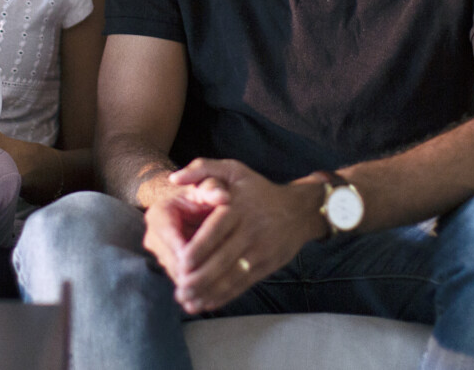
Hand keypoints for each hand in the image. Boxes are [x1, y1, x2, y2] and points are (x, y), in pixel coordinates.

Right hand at [142, 179, 227, 285]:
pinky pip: (181, 278)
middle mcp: (154, 235)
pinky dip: (195, 286)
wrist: (197, 204)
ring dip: (192, 281)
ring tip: (213, 289)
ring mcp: (160, 252)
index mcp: (159, 213)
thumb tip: (222, 196)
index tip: (202, 258)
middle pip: (170, 258)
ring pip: (175, 272)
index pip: (167, 233)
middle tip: (211, 281)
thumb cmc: (205, 194)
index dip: (183, 246)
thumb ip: (213, 189)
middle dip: (189, 269)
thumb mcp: (209, 186)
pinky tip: (212, 292)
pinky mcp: (170, 264)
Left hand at [163, 158, 325, 314]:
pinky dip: (224, 296)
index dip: (198, 250)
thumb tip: (174, 179)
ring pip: (232, 275)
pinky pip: (243, 284)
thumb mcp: (233, 169)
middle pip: (222, 259)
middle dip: (199, 277)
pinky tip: (207, 304)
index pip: (215, 231)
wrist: (299, 210)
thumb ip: (201, 168)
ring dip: (209, 291)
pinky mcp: (265, 266)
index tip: (180, 262)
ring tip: (188, 301)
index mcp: (238, 208)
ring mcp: (259, 251)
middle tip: (180, 288)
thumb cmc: (258, 189)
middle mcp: (250, 230)